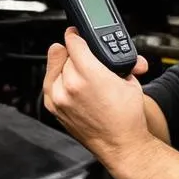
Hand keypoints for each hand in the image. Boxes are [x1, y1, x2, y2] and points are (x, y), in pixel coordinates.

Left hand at [42, 28, 150, 161]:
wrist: (121, 144)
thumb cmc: (127, 117)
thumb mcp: (128, 81)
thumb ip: (117, 61)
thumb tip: (115, 51)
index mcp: (89, 75)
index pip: (73, 42)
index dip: (75, 34)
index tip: (76, 33)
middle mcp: (70, 85)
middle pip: (65, 54)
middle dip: (76, 53)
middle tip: (86, 57)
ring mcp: (60, 99)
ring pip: (55, 68)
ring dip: (65, 66)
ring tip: (78, 70)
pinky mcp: (54, 109)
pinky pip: (50, 84)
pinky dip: (58, 80)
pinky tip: (69, 81)